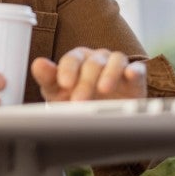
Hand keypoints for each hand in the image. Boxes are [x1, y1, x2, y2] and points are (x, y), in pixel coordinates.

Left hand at [31, 48, 146, 102]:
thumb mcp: (58, 92)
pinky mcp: (135, 78)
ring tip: (103, 89)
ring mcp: (117, 66)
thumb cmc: (75, 99)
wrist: (100, 116)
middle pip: (93, 63)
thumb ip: (47, 78)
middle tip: (79, 100)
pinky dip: (135, 70)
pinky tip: (131, 75)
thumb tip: (37, 64)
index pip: (72, 58)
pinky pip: (137, 69)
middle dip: (85, 82)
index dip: (68, 69)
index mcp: (78, 59)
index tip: (64, 83)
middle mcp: (97, 58)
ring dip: (109, 74)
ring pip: (116, 60)